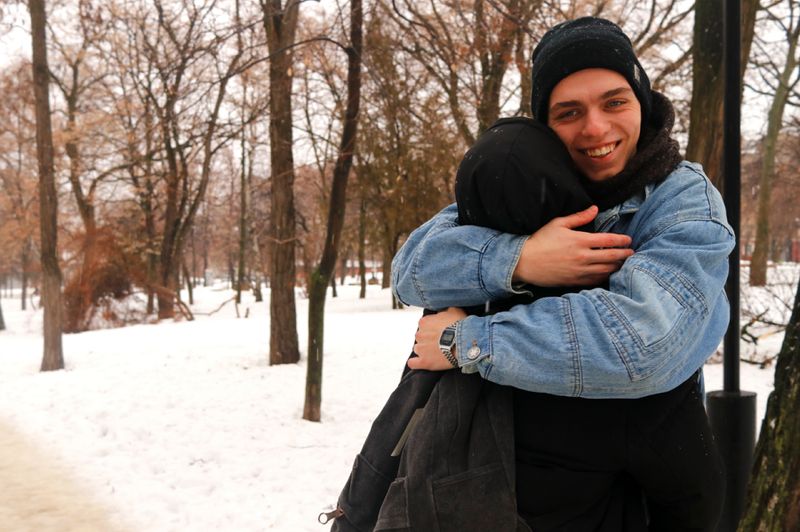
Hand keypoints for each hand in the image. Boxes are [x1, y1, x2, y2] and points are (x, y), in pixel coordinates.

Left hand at [409, 307, 467, 370]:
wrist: (464, 342)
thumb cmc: (460, 326)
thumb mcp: (454, 310)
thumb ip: (445, 311)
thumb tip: (444, 312)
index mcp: (424, 322)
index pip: (425, 325)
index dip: (433, 329)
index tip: (441, 332)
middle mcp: (419, 334)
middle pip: (421, 338)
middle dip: (429, 340)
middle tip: (441, 343)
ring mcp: (420, 348)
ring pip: (419, 349)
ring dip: (426, 351)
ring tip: (438, 353)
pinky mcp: (424, 361)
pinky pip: (413, 363)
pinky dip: (416, 363)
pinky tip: (423, 362)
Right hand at [512, 205, 633, 286]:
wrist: (525, 262)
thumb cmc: (540, 241)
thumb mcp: (558, 224)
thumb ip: (579, 217)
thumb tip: (595, 208)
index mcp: (580, 240)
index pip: (608, 240)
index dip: (621, 240)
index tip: (628, 240)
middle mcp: (582, 257)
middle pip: (611, 257)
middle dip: (624, 254)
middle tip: (632, 253)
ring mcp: (579, 271)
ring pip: (606, 270)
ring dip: (618, 267)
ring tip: (624, 264)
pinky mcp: (574, 281)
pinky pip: (595, 281)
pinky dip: (605, 277)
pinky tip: (608, 274)